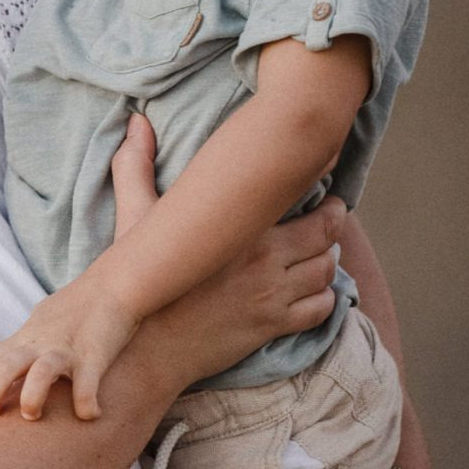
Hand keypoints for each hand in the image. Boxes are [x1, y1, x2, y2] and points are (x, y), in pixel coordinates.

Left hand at [0, 279, 140, 421]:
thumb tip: (11, 362)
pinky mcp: (95, 355)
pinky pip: (88, 382)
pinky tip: (89, 415)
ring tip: (31, 415)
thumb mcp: (39, 325)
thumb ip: (24, 344)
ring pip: (41, 371)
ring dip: (31, 395)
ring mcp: (66, 349)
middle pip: (5, 365)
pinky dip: (86, 401)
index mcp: (25, 339)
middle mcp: (40, 344)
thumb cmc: (74, 308)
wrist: (111, 286)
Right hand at [120, 97, 340, 384]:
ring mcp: (273, 297)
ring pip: (327, 273)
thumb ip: (136, 166)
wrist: (141, 348)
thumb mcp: (133, 217)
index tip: (322, 183)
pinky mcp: (272, 327)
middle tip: (331, 214)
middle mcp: (266, 261)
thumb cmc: (137, 280)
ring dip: (329, 260)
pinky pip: (320, 310)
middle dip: (334, 225)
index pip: (306, 207)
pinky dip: (326, 297)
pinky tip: (315, 288)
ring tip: (322, 249)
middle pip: (326, 239)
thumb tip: (135, 121)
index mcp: (241, 231)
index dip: (323, 195)